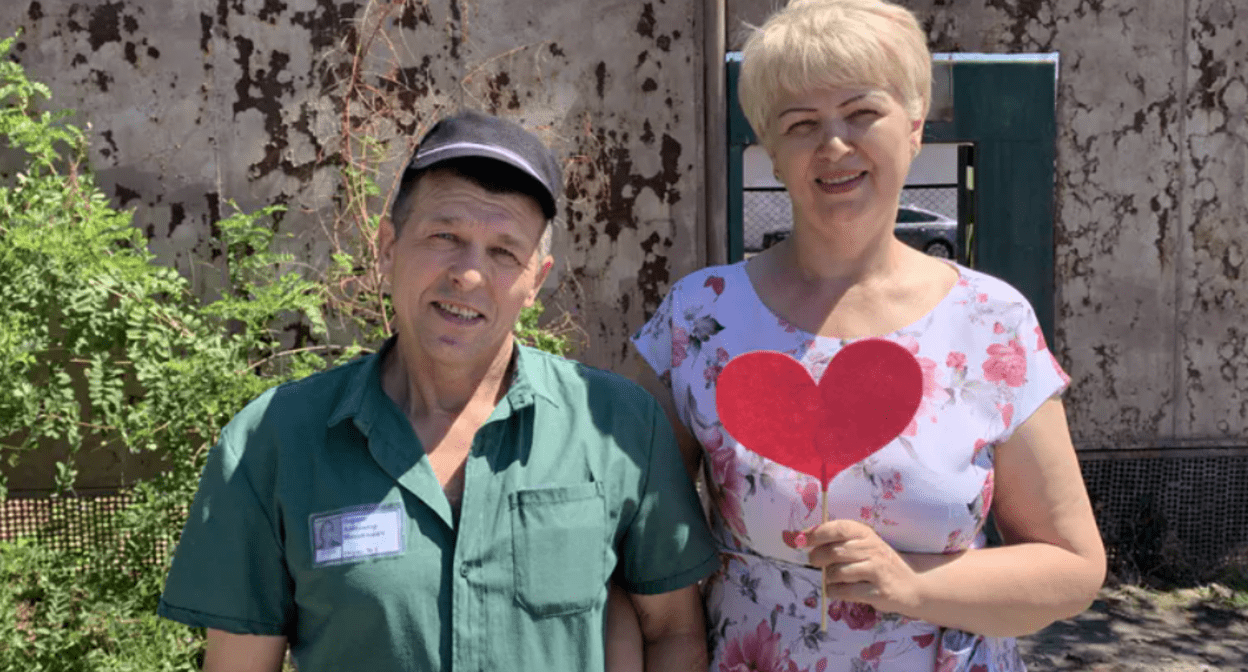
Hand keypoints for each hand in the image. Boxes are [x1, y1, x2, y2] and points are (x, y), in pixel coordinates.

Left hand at [801, 519, 922, 616]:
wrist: (911, 585)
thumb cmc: (878, 563)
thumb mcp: (862, 545)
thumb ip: (835, 540)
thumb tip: (798, 537)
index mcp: (866, 534)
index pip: (838, 528)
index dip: (816, 533)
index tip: (800, 539)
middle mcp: (872, 549)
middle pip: (834, 551)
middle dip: (817, 558)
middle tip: (815, 561)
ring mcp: (876, 571)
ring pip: (837, 573)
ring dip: (828, 578)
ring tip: (833, 578)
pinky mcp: (877, 592)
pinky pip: (844, 592)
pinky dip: (834, 592)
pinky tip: (838, 590)